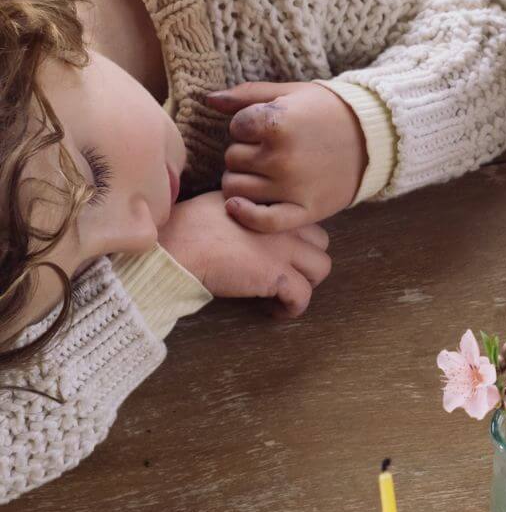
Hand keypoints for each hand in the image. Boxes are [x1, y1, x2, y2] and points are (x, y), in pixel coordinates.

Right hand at [158, 191, 331, 318]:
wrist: (177, 247)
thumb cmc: (188, 226)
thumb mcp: (224, 201)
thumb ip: (249, 207)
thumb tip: (251, 217)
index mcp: (272, 204)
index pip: (305, 220)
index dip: (297, 240)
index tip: (279, 256)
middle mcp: (284, 224)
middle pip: (321, 243)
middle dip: (307, 261)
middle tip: (285, 275)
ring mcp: (284, 249)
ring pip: (321, 268)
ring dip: (305, 283)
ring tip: (281, 294)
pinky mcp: (277, 276)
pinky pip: (303, 296)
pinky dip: (292, 308)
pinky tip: (271, 310)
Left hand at [205, 81, 366, 231]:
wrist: (374, 139)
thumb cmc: (329, 112)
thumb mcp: (291, 93)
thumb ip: (247, 95)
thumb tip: (208, 99)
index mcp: (278, 123)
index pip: (235, 129)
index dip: (246, 126)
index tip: (264, 127)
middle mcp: (282, 157)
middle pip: (233, 159)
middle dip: (245, 153)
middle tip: (268, 151)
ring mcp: (292, 187)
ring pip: (236, 188)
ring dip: (241, 181)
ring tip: (261, 173)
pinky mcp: (304, 210)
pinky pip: (261, 221)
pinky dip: (244, 214)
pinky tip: (238, 205)